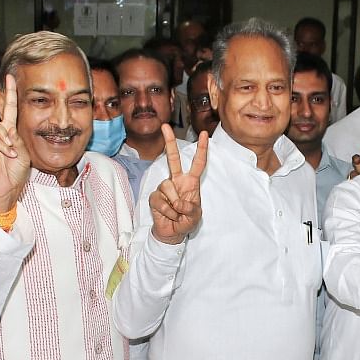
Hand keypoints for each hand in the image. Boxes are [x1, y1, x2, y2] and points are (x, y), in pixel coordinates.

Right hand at [0, 73, 31, 213]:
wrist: (8, 189)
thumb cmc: (16, 171)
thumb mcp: (22, 150)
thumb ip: (15, 137)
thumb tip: (7, 129)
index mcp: (7, 130)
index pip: (7, 107)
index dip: (9, 92)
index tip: (9, 77)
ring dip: (4, 136)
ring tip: (11, 150)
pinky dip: (2, 147)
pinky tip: (9, 155)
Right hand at [148, 128, 207, 244]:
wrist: (173, 234)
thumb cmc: (186, 222)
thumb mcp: (195, 216)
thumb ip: (190, 209)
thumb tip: (179, 202)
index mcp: (190, 182)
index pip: (198, 163)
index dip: (201, 149)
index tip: (204, 134)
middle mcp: (177, 181)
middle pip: (173, 158)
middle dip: (169, 142)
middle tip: (165, 126)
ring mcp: (165, 188)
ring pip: (168, 186)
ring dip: (175, 204)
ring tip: (177, 213)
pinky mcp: (155, 197)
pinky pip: (161, 200)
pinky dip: (167, 211)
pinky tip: (169, 215)